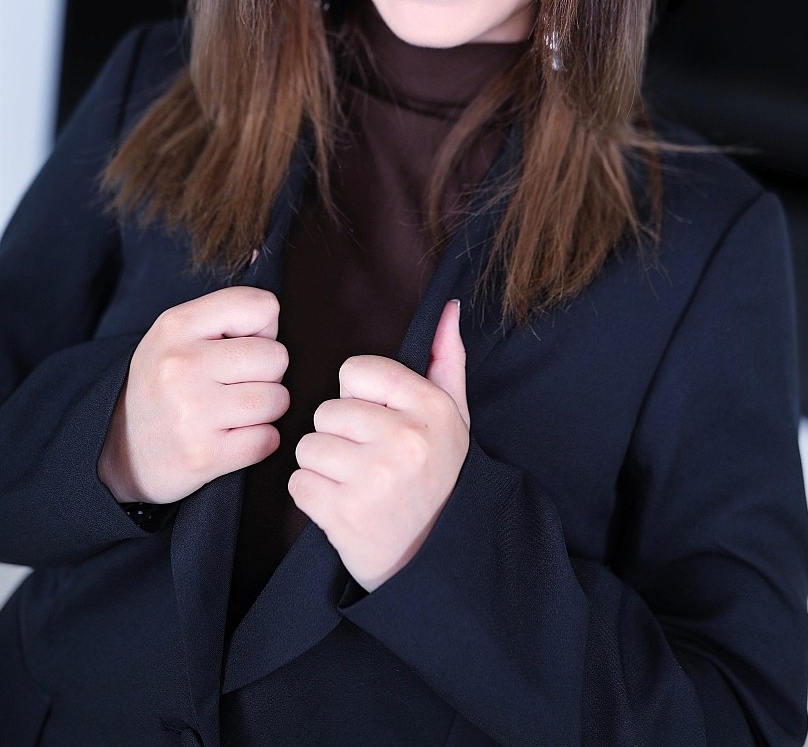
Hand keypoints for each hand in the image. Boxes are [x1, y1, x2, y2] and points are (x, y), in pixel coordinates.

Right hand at [98, 287, 289, 504]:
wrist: (122, 449)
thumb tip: (275, 325)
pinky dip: (259, 441)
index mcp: (177, 325)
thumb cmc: (166, 382)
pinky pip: (268, 440)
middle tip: (236, 384)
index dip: (263, 330)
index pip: (264, 307)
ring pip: (277, 400)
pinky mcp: (204, 455)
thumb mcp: (180, 334)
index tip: (239, 346)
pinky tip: (232, 437)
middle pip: (277, 357)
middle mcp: (182, 365)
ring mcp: (192, 412)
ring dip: (265, 409)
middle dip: (267, 373)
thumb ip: (228, 316)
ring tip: (233, 410)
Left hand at [288, 299, 469, 591]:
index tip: (378, 421)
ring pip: (307, 446)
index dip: (358, 397)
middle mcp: (405, 439)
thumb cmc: (435, 476)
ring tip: (352, 483)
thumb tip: (448, 307)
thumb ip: (446, 359)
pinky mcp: (345, 514)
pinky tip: (341, 506)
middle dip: (338, 435)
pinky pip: (298, 484)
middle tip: (365, 460)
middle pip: (327, 411)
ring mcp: (375, 478)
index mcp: (430, 408)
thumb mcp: (453, 417)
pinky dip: (311, 497)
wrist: (432, 557)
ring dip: (321, 467)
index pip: (356, 371)